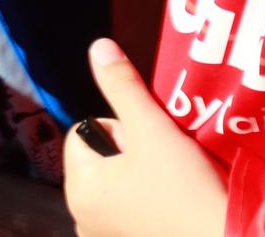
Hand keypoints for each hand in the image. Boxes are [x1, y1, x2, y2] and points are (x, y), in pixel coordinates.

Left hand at [65, 39, 226, 236]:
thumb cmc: (186, 187)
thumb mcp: (153, 128)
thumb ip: (122, 86)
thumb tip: (98, 47)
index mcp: (79, 187)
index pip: (85, 133)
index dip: (120, 128)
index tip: (149, 143)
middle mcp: (82, 216)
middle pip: (101, 160)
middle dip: (130, 153)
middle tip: (165, 162)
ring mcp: (102, 236)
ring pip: (117, 186)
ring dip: (139, 178)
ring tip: (171, 183)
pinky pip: (128, 214)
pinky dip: (145, 205)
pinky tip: (170, 205)